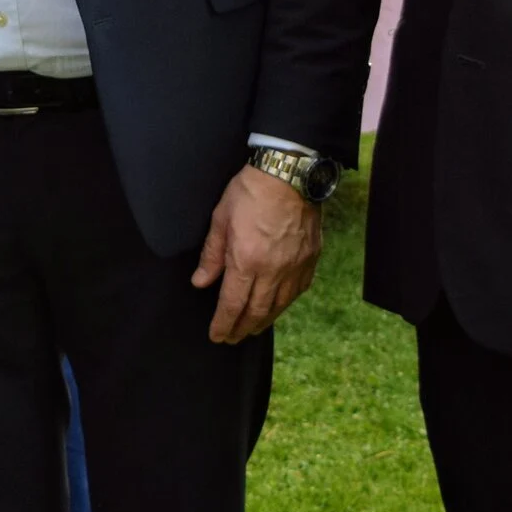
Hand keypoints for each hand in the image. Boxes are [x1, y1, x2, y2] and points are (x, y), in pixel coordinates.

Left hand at [191, 166, 320, 342]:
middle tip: (232, 338)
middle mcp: (273, 270)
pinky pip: (298, 291)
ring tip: (252, 328)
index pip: (232, 304)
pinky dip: (285, 304)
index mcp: (246, 261)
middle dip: (242, 329)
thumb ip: (211, 255)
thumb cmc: (250, 191)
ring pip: (279, 306)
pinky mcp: (310, 259)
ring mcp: (295, 266)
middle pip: (257, 312)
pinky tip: (278, 306)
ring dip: (264, 321)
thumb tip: (201, 283)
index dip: (223, 324)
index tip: (217, 336)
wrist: (289, 173)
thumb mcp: (220, 219)